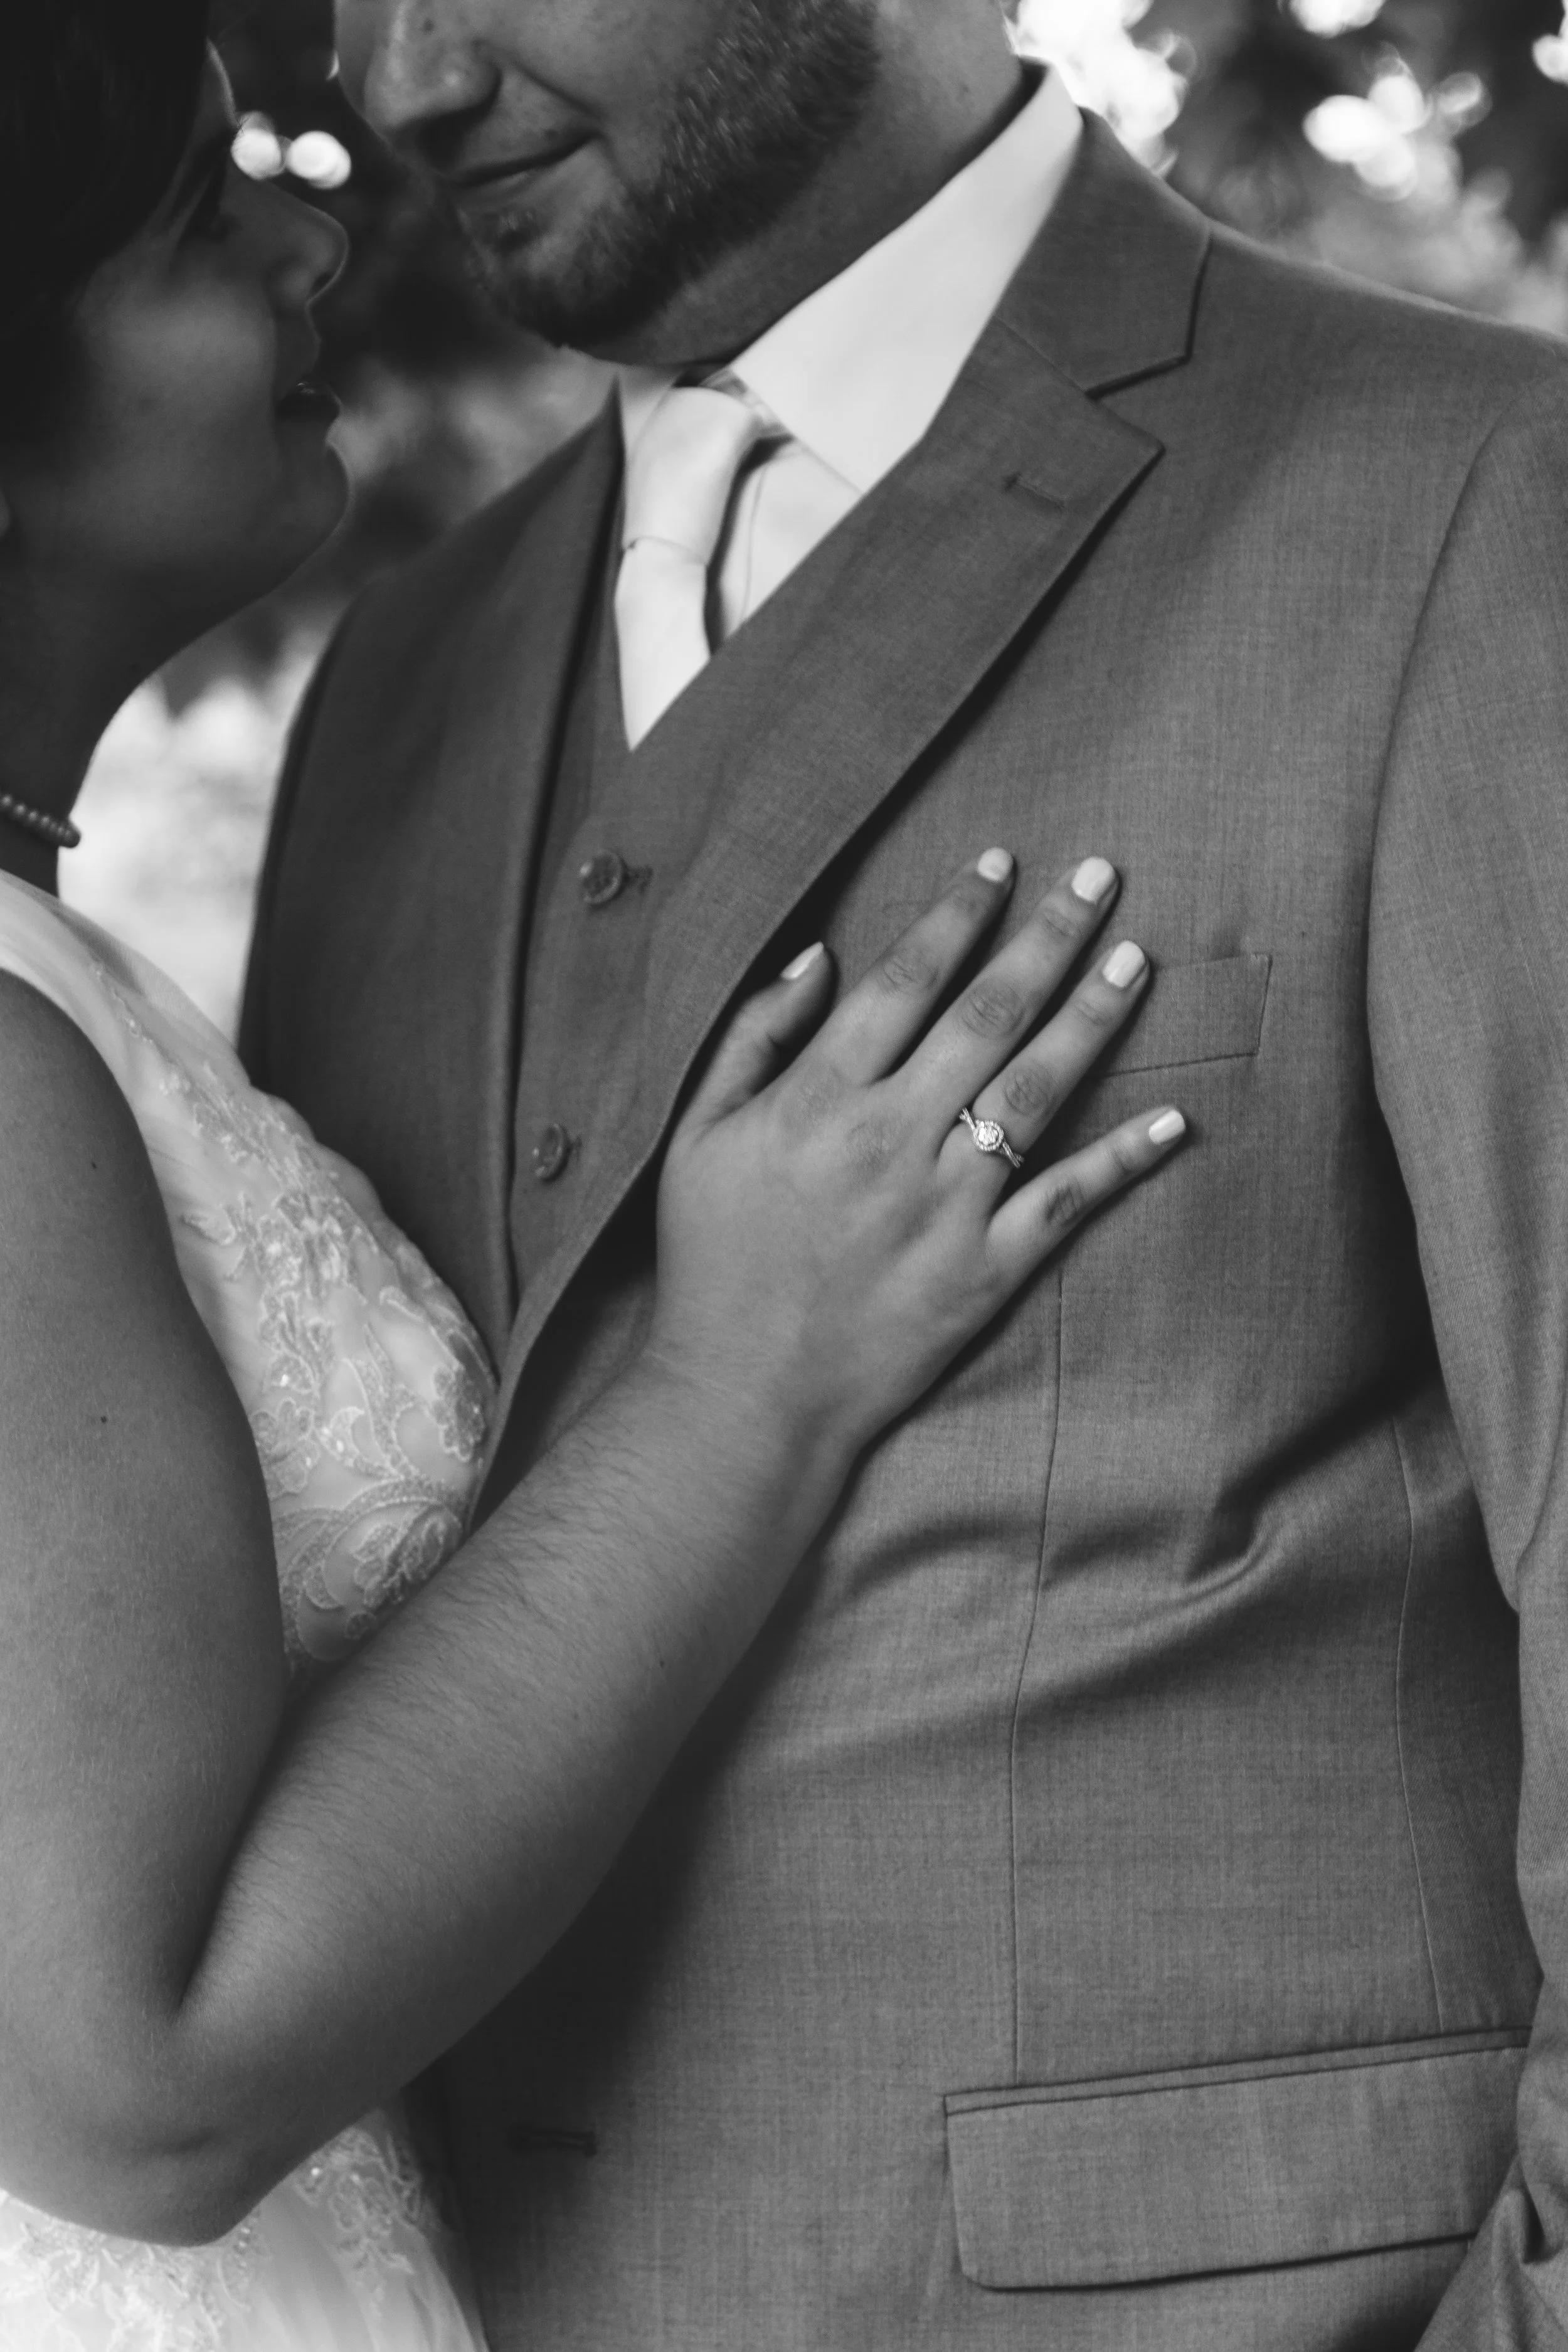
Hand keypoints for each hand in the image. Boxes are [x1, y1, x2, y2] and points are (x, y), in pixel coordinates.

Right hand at [649, 850, 1183, 1476]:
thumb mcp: (696, 1135)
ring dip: (1094, 1018)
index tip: (1001, 862)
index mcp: (819, 1098)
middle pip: (989, 1014)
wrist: (742, 1397)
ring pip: (1037, 1091)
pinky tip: (1176, 1119)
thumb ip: (752, 1037)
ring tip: (1136, 956)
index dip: (960, 911)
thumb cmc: (711, 1260)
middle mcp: (890, 1140)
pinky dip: (1124, 1160)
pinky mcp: (984, 1274)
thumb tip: (819, 955)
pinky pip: (1066, 1203)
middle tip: (1100, 874)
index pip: (906, 978)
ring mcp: (945, 1208)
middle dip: (1049, 935)